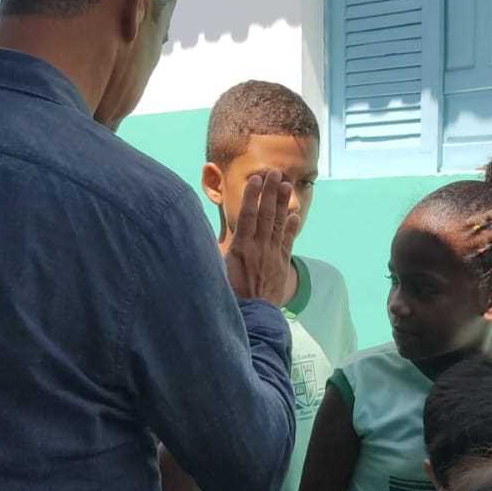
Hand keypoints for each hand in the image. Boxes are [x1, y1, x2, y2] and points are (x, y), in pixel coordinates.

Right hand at [224, 170, 299, 305]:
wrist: (253, 317)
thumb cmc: (230, 296)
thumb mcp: (217, 273)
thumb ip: (214, 254)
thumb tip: (196, 238)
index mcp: (240, 249)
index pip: (248, 216)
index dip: (252, 196)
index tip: (255, 180)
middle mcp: (258, 249)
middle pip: (266, 215)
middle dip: (270, 192)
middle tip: (275, 173)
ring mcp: (272, 256)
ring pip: (279, 224)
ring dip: (283, 204)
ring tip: (287, 185)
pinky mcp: (281, 265)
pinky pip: (288, 242)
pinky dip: (292, 227)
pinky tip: (295, 214)